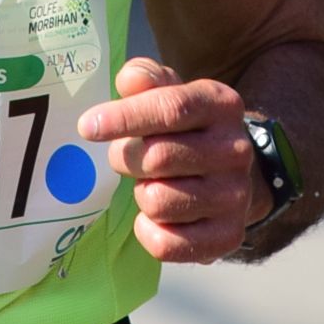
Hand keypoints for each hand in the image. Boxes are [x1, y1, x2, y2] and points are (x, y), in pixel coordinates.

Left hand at [78, 58, 263, 264]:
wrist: (229, 173)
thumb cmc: (184, 128)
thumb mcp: (168, 93)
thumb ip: (145, 79)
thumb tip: (130, 81)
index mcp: (221, 105)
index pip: (171, 110)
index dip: (125, 118)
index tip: (87, 127)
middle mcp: (236, 150)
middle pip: (158, 158)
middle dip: (126, 159)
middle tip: (125, 158)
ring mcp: (236, 196)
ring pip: (158, 202)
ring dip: (141, 194)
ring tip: (151, 184)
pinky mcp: (228, 235)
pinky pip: (167, 244)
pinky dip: (148, 232)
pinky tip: (153, 217)